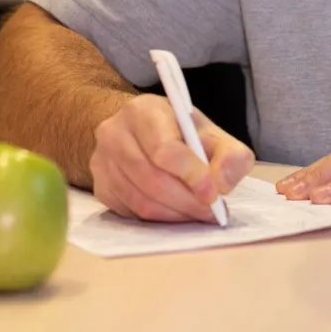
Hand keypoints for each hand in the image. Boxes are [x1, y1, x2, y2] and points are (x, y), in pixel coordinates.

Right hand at [90, 94, 253, 222]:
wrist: (139, 132)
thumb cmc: (179, 132)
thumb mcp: (211, 134)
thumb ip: (230, 155)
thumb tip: (221, 185)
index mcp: (143, 111)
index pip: (164, 150)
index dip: (192, 176)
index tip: (214, 194)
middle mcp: (114, 133)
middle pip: (152, 180)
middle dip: (187, 202)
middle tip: (211, 212)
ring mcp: (101, 162)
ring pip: (141, 202)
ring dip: (175, 215)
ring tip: (197, 213)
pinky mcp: (100, 187)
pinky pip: (131, 213)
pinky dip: (159, 220)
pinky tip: (176, 212)